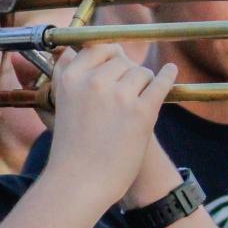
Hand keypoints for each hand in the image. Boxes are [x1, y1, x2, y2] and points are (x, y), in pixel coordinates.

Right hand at [40, 44, 174, 213]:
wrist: (80, 181)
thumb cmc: (69, 146)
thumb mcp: (57, 105)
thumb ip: (63, 75)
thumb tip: (70, 51)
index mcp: (69, 79)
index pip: (96, 47)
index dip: (107, 53)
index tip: (114, 60)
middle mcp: (93, 81)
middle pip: (121, 59)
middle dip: (125, 72)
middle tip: (123, 95)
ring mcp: (119, 95)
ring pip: (141, 72)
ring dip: (142, 83)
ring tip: (133, 105)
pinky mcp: (142, 111)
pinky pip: (161, 83)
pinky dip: (167, 76)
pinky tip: (170, 71)